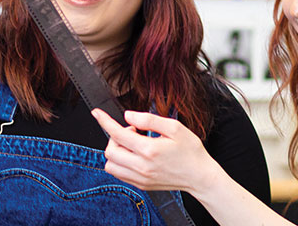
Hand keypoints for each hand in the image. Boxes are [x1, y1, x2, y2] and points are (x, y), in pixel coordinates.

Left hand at [92, 109, 223, 193]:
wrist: (200, 176)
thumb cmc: (191, 151)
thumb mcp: (175, 128)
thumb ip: (149, 120)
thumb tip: (129, 116)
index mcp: (149, 150)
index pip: (117, 134)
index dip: (105, 121)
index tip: (97, 113)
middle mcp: (141, 166)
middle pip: (109, 151)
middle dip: (114, 137)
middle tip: (132, 132)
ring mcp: (140, 178)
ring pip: (110, 165)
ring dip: (115, 152)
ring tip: (133, 146)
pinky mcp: (141, 185)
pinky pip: (119, 174)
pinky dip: (120, 163)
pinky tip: (134, 156)